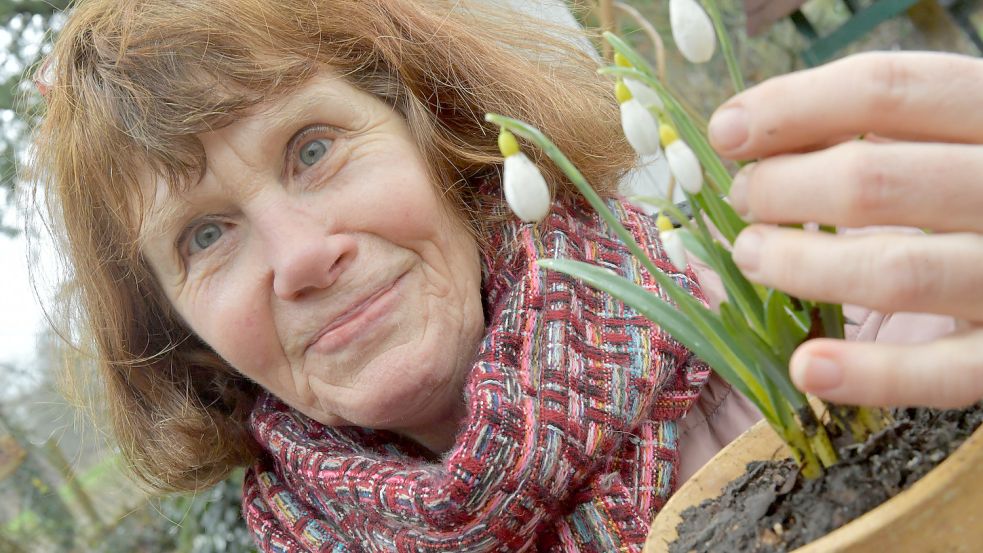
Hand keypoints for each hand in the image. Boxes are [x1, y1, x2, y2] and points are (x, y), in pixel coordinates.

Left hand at [708, 51, 982, 408]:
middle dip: (782, 189)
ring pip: (898, 273)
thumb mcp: (941, 139)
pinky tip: (807, 367)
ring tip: (752, 255)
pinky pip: (942, 373)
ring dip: (802, 267)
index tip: (726, 132)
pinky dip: (868, 374)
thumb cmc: (976, 189)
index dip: (789, 108)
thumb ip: (865, 133)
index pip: (885, 91)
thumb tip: (739, 136)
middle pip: (875, 181)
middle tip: (744, 200)